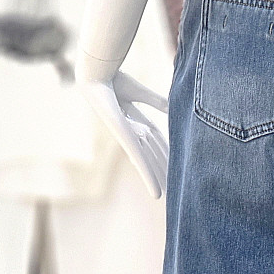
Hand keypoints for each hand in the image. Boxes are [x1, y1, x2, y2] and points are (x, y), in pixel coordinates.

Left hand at [75, 53, 169, 198]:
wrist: (98, 76)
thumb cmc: (113, 80)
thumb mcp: (140, 92)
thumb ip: (156, 101)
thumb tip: (171, 106)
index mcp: (132, 120)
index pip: (154, 139)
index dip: (165, 151)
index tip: (175, 162)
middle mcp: (129, 133)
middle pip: (150, 154)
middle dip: (160, 169)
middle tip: (172, 186)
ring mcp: (127, 138)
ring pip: (148, 164)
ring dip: (157, 180)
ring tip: (166, 198)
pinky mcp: (125, 142)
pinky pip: (141, 162)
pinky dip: (149, 179)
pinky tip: (156, 195)